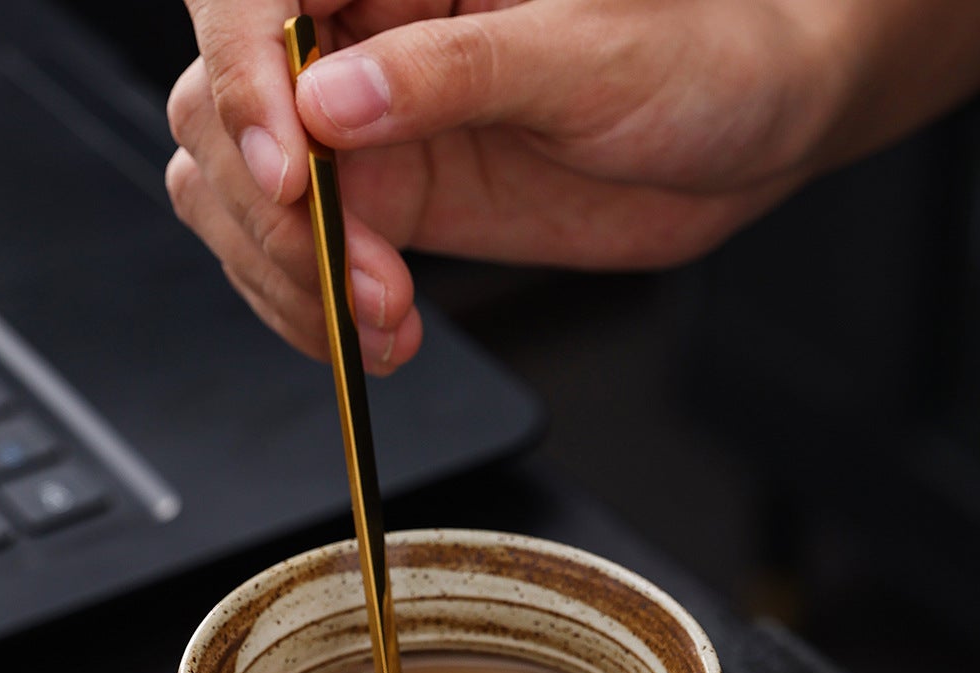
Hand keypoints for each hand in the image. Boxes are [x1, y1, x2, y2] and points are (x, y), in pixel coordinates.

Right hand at [164, 0, 830, 372]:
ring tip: (377, 322)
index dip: (243, 80)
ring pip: (238, 189)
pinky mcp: (389, 199)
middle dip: (271, 214)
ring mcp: (367, 123)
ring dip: (285, 274)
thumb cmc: (702, 48)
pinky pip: (298, 252)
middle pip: (225, 109)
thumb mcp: (588, 52)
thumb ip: (456, 75)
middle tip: (356, 280)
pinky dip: (314, 307)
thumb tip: (329, 105)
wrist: (754, 128)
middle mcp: (365, 31)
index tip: (290, 173)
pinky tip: (377, 334)